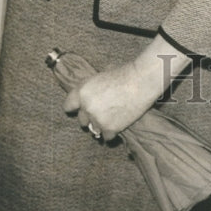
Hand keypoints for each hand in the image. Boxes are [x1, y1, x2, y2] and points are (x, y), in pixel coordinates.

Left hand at [63, 35, 190, 140]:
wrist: (142, 81)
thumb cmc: (125, 74)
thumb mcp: (102, 75)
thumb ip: (92, 89)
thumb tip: (91, 96)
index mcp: (82, 91)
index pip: (68, 106)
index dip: (76, 107)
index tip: (82, 108)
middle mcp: (86, 106)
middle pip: (82, 120)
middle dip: (91, 116)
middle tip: (104, 111)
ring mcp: (98, 119)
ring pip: (94, 129)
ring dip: (102, 125)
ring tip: (114, 116)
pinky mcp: (110, 129)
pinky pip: (107, 136)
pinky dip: (113, 132)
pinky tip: (120, 122)